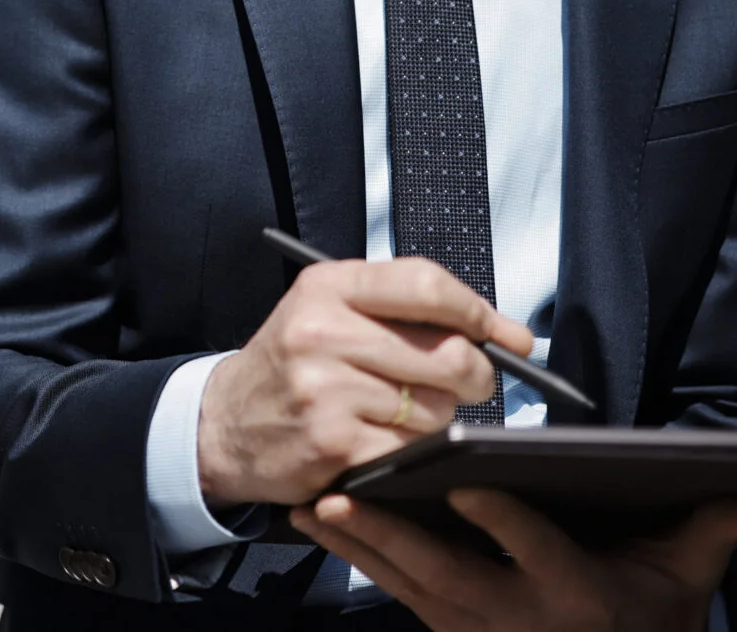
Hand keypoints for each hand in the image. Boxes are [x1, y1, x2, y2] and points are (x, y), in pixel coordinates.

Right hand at [197, 257, 530, 507]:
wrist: (226, 425)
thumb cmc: (296, 364)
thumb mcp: (332, 312)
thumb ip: (410, 312)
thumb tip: (510, 335)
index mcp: (327, 287)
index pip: (425, 285)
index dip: (479, 311)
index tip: (508, 335)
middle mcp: (321, 331)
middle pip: (448, 353)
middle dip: (475, 375)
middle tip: (466, 383)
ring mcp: (324, 390)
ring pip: (437, 408)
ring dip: (437, 418)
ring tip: (402, 412)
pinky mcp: (332, 444)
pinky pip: (411, 448)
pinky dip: (410, 450)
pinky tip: (381, 439)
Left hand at [292, 488, 736, 631]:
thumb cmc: (652, 615)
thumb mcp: (686, 578)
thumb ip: (707, 532)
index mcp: (576, 594)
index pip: (536, 552)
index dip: (502, 521)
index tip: (464, 481)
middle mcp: (518, 617)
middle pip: (446, 575)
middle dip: (391, 538)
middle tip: (340, 499)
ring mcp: (477, 629)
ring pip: (408, 586)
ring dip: (356, 546)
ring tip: (308, 504)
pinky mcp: (449, 629)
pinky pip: (396, 592)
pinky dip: (356, 560)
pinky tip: (316, 524)